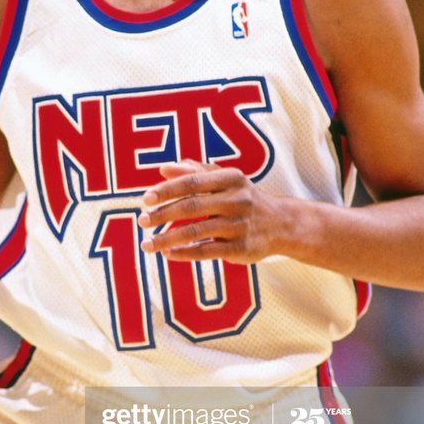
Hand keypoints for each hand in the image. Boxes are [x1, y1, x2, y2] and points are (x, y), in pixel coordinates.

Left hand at [137, 160, 282, 262]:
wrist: (282, 224)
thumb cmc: (244, 198)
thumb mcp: (225, 180)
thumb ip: (195, 172)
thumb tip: (163, 169)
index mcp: (231, 178)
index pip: (192, 182)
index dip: (167, 190)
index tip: (145, 199)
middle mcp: (237, 200)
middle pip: (192, 206)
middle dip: (163, 215)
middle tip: (141, 221)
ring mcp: (239, 225)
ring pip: (196, 232)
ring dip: (167, 239)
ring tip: (147, 244)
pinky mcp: (241, 248)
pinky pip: (207, 251)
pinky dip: (185, 253)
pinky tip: (167, 254)